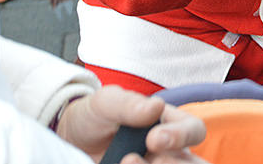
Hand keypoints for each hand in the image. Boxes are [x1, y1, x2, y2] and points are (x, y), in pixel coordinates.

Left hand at [55, 85, 206, 162]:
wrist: (68, 141)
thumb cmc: (95, 117)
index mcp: (170, 125)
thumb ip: (128, 104)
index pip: (194, 130)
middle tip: (140, 159)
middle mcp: (169, 153)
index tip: (153, 139)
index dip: (181, 136)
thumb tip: (156, 106)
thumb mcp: (105, 104)